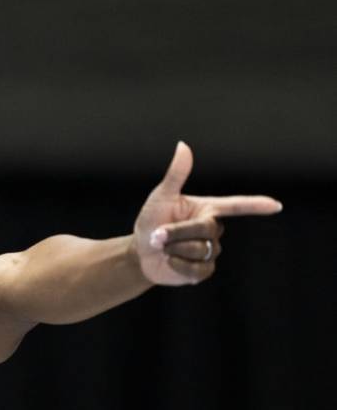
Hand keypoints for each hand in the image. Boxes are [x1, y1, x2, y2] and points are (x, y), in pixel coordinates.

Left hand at [132, 141, 282, 285]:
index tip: (276, 205)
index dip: (255, 205)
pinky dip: (178, 265)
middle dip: (177, 232)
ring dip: (175, 248)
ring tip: (163, 247)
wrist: (140, 252)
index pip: (235, 205)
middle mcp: (212, 229)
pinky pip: (198, 270)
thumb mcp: (161, 196)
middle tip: (157, 234)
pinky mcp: (203, 270)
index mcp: (207, 208)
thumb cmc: (150, 220)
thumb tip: (183, 145)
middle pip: (206, 229)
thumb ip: (176, 174)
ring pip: (201, 249)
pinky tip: (169, 261)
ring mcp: (210, 250)